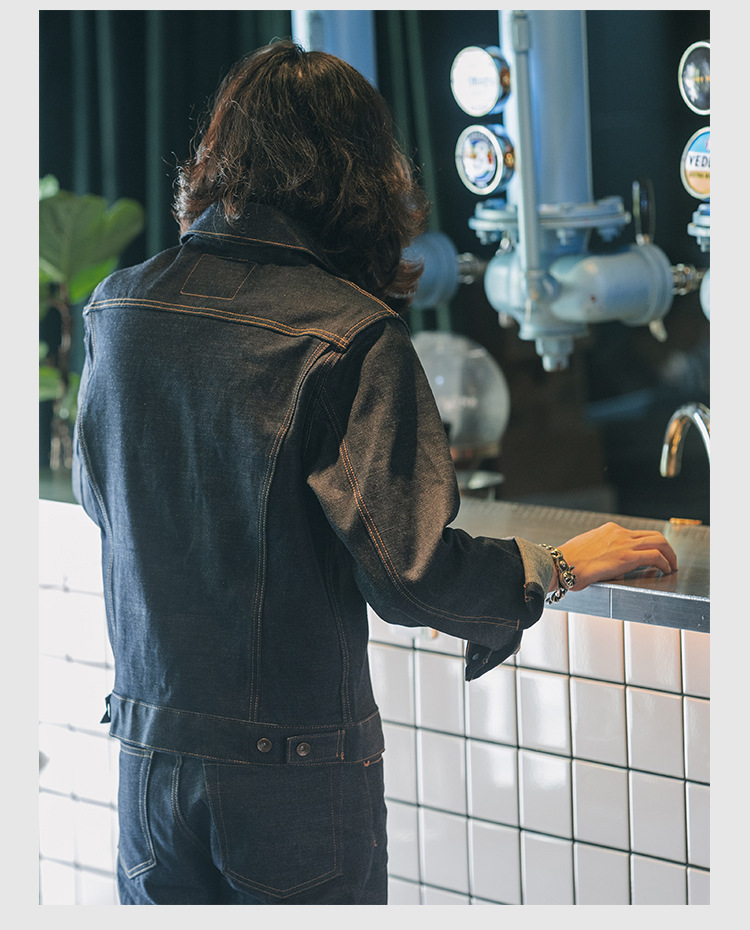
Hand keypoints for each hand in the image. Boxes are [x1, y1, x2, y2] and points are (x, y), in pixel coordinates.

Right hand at [556, 522, 677, 590]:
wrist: (561, 565)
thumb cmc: (568, 562)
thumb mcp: (586, 549)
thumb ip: (600, 551)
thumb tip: (605, 563)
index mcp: (609, 530)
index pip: (636, 534)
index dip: (648, 545)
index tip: (652, 554)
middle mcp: (619, 533)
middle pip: (653, 535)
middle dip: (666, 547)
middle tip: (670, 559)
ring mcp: (624, 543)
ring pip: (659, 542)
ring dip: (670, 554)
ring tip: (672, 565)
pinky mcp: (627, 557)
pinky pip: (655, 556)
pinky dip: (665, 563)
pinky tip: (666, 570)